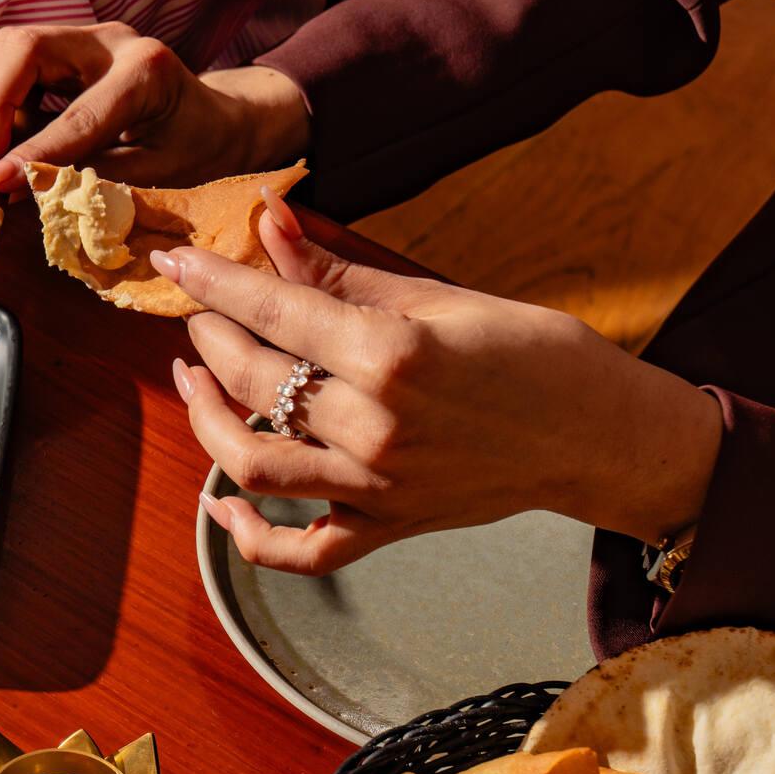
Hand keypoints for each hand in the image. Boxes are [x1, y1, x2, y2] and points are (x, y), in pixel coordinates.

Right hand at [0, 22, 310, 191]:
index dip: (28, 150)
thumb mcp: (156, 175)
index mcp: (146, 73)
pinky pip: (12, 62)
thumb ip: (89, 178)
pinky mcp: (67, 46)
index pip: (74, 114)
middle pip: (21, 48)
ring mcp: (86, 37)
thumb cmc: (197, 149)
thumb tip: (17, 188)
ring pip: (7, 49)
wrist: (220, 117)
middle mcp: (112, 40)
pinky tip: (11, 139)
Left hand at [164, 189, 722, 573]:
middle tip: (201, 310)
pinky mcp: (386, 525)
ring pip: (250, 466)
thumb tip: (269, 222)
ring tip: (194, 379)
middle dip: (209, 335)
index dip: (212, 280)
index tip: (173, 260)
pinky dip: (249, 537)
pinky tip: (221, 506)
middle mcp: (375, 426)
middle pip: (252, 380)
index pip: (271, 310)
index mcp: (393, 354)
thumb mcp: (438, 296)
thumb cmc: (532, 352)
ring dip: (204, 420)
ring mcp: (377, 486)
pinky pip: (299, 551)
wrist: (601, 434)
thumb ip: (338, 271)